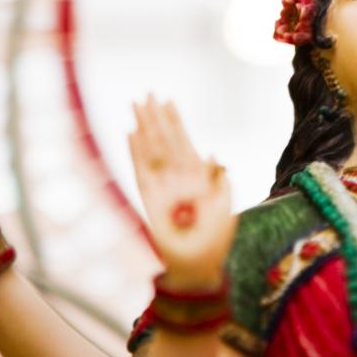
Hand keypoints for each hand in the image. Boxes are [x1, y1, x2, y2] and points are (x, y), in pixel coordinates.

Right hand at [129, 96, 235, 289]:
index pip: (183, 141)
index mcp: (196, 175)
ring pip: (151, 149)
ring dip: (144, 127)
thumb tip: (212, 155)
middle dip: (156, 117)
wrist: (198, 261)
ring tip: (136, 106)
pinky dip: (136, 152)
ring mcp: (162, 184)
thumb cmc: (214, 236)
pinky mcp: (149, 197)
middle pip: (164, 140)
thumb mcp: (225, 205)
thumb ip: (220, 181)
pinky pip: (141, 170)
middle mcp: (177, 176)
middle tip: (146, 95)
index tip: (168, 101)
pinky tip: (131, 134)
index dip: (176, 121)